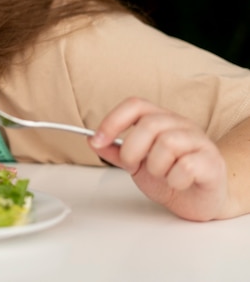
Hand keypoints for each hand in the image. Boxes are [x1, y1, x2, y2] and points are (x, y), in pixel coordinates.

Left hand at [88, 97, 227, 220]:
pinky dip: (174, 179)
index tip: (98, 140)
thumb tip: (92, 140)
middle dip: (132, 150)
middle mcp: (180, 125)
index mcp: (160, 120)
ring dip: (156, 167)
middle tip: (134, 166)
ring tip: (162, 175)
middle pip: (149, 124)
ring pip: (168, 143)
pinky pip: (186, 166)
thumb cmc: (170, 177)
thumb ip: (115, 151)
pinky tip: (178, 183)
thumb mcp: (136, 164)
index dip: (113, 120)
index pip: (135, 105)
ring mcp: (199, 141)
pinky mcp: (212, 162)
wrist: (200, 201)